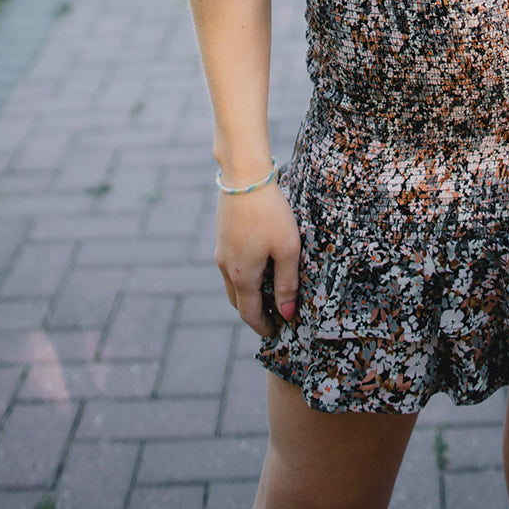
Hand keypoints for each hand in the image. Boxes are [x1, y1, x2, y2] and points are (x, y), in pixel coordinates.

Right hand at [215, 183, 300, 337]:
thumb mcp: (287, 248)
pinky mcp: (222, 235)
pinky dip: (242, 275)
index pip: (249, 313)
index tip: (274, 332)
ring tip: (267, 292)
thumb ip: (287, 283)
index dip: (262, 326)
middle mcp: (226, 267)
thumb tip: (286, 314)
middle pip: (238, 301)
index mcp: (242, 276)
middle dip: (253, 312)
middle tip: (272, 316)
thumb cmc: (270, 212)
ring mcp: (221, 250)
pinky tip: (257, 264)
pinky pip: (230, 265)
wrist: (244, 176)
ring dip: (247, 293)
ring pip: (232, 283)